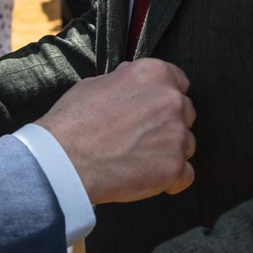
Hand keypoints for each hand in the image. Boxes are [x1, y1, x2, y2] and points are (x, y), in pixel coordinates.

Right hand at [35, 58, 195, 202]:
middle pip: (185, 112)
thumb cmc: (74, 122)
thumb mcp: (95, 84)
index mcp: (153, 74)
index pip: (179, 80)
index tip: (156, 107)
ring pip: (187, 144)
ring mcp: (176, 135)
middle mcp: (170, 100)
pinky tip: (148, 177)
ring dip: (169, 151)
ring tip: (140, 159)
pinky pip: (185, 175)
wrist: (66, 159)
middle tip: (143, 136)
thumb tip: (130, 81)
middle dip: (169, 124)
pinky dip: (170, 179)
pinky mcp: (175, 167)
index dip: (165, 95)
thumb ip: (124, 81)